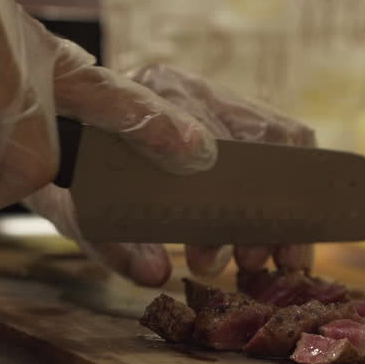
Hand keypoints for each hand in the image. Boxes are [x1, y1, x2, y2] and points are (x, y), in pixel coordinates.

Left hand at [26, 63, 317, 284]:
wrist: (72, 147)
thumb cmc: (81, 181)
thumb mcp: (85, 216)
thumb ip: (116, 247)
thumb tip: (156, 276)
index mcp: (140, 99)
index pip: (193, 132)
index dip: (218, 187)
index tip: (224, 237)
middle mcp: (185, 87)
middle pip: (247, 138)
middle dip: (257, 208)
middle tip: (251, 261)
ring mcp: (216, 93)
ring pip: (276, 136)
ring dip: (283, 202)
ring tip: (278, 259)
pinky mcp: (239, 109)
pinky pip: (286, 136)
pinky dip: (292, 183)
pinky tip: (289, 231)